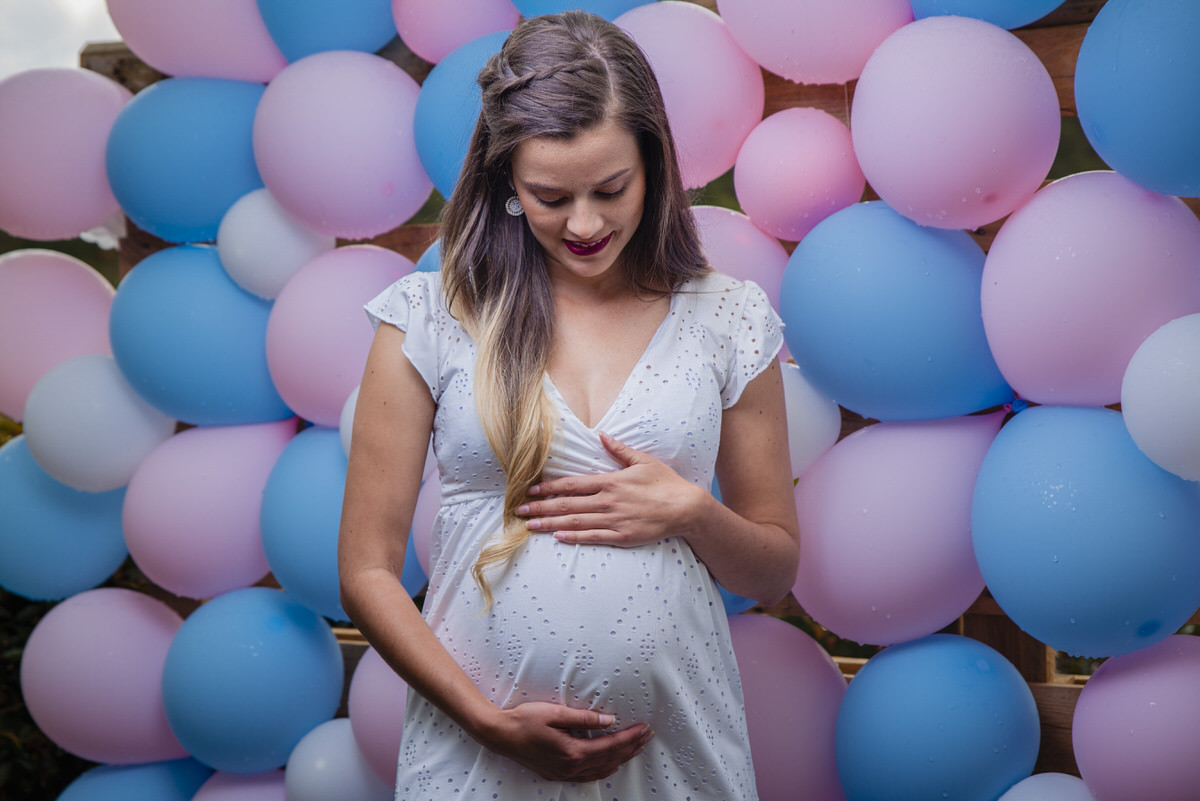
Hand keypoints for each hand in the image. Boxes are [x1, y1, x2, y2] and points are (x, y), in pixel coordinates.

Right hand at [477, 701, 652, 782]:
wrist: (500, 735)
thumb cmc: (524, 720)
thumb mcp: (554, 713)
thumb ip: (583, 718)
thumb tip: (608, 721)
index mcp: (573, 751)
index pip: (610, 745)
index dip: (630, 737)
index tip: (644, 729)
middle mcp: (571, 766)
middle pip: (610, 759)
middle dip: (632, 747)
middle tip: (647, 736)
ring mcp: (564, 773)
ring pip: (602, 770)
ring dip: (621, 758)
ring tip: (635, 748)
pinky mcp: (558, 774)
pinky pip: (588, 776)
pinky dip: (604, 769)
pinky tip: (611, 764)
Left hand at [516, 432, 707, 546]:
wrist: (686, 508)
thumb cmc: (665, 483)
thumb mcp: (643, 461)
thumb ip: (619, 450)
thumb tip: (601, 434)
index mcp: (610, 481)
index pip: (572, 485)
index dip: (548, 488)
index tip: (530, 491)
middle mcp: (608, 501)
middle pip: (567, 505)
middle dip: (540, 508)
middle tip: (519, 511)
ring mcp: (614, 520)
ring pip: (575, 522)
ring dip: (550, 524)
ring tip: (530, 526)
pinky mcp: (622, 536)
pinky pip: (593, 537)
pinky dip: (574, 537)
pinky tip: (557, 537)